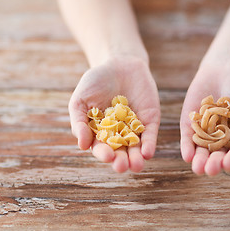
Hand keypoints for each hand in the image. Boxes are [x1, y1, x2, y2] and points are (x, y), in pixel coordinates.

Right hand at [68, 57, 159, 172]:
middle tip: (121, 166)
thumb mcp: (80, 100)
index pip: (102, 148)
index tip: (107, 156)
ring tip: (136, 165)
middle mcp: (118, 135)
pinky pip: (150, 135)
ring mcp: (135, 129)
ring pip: (136, 148)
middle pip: (120, 152)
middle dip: (121, 161)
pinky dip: (149, 144)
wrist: (119, 64)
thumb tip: (82, 146)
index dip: (104, 154)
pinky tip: (148, 153)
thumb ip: (79, 122)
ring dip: (137, 158)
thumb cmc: (95, 83)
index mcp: (100, 134)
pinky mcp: (150, 121)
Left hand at [180, 64, 229, 175]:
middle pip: (218, 155)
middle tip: (211, 169)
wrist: (226, 68)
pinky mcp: (190, 125)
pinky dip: (187, 147)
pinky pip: (187, 138)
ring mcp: (204, 133)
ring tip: (198, 168)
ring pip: (201, 151)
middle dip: (215, 163)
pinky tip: (187, 156)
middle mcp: (222, 140)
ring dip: (199, 161)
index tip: (229, 163)